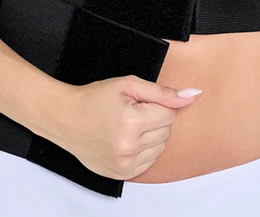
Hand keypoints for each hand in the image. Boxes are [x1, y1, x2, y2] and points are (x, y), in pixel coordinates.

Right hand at [49, 75, 202, 179]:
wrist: (66, 119)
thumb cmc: (95, 98)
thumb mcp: (128, 85)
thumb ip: (162, 91)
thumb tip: (193, 95)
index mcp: (132, 122)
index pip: (169, 114)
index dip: (157, 104)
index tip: (139, 102)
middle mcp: (129, 147)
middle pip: (166, 132)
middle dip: (155, 119)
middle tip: (133, 112)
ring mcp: (124, 164)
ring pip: (160, 148)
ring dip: (151, 136)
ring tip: (129, 126)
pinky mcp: (120, 174)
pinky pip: (149, 163)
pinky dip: (144, 151)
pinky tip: (127, 140)